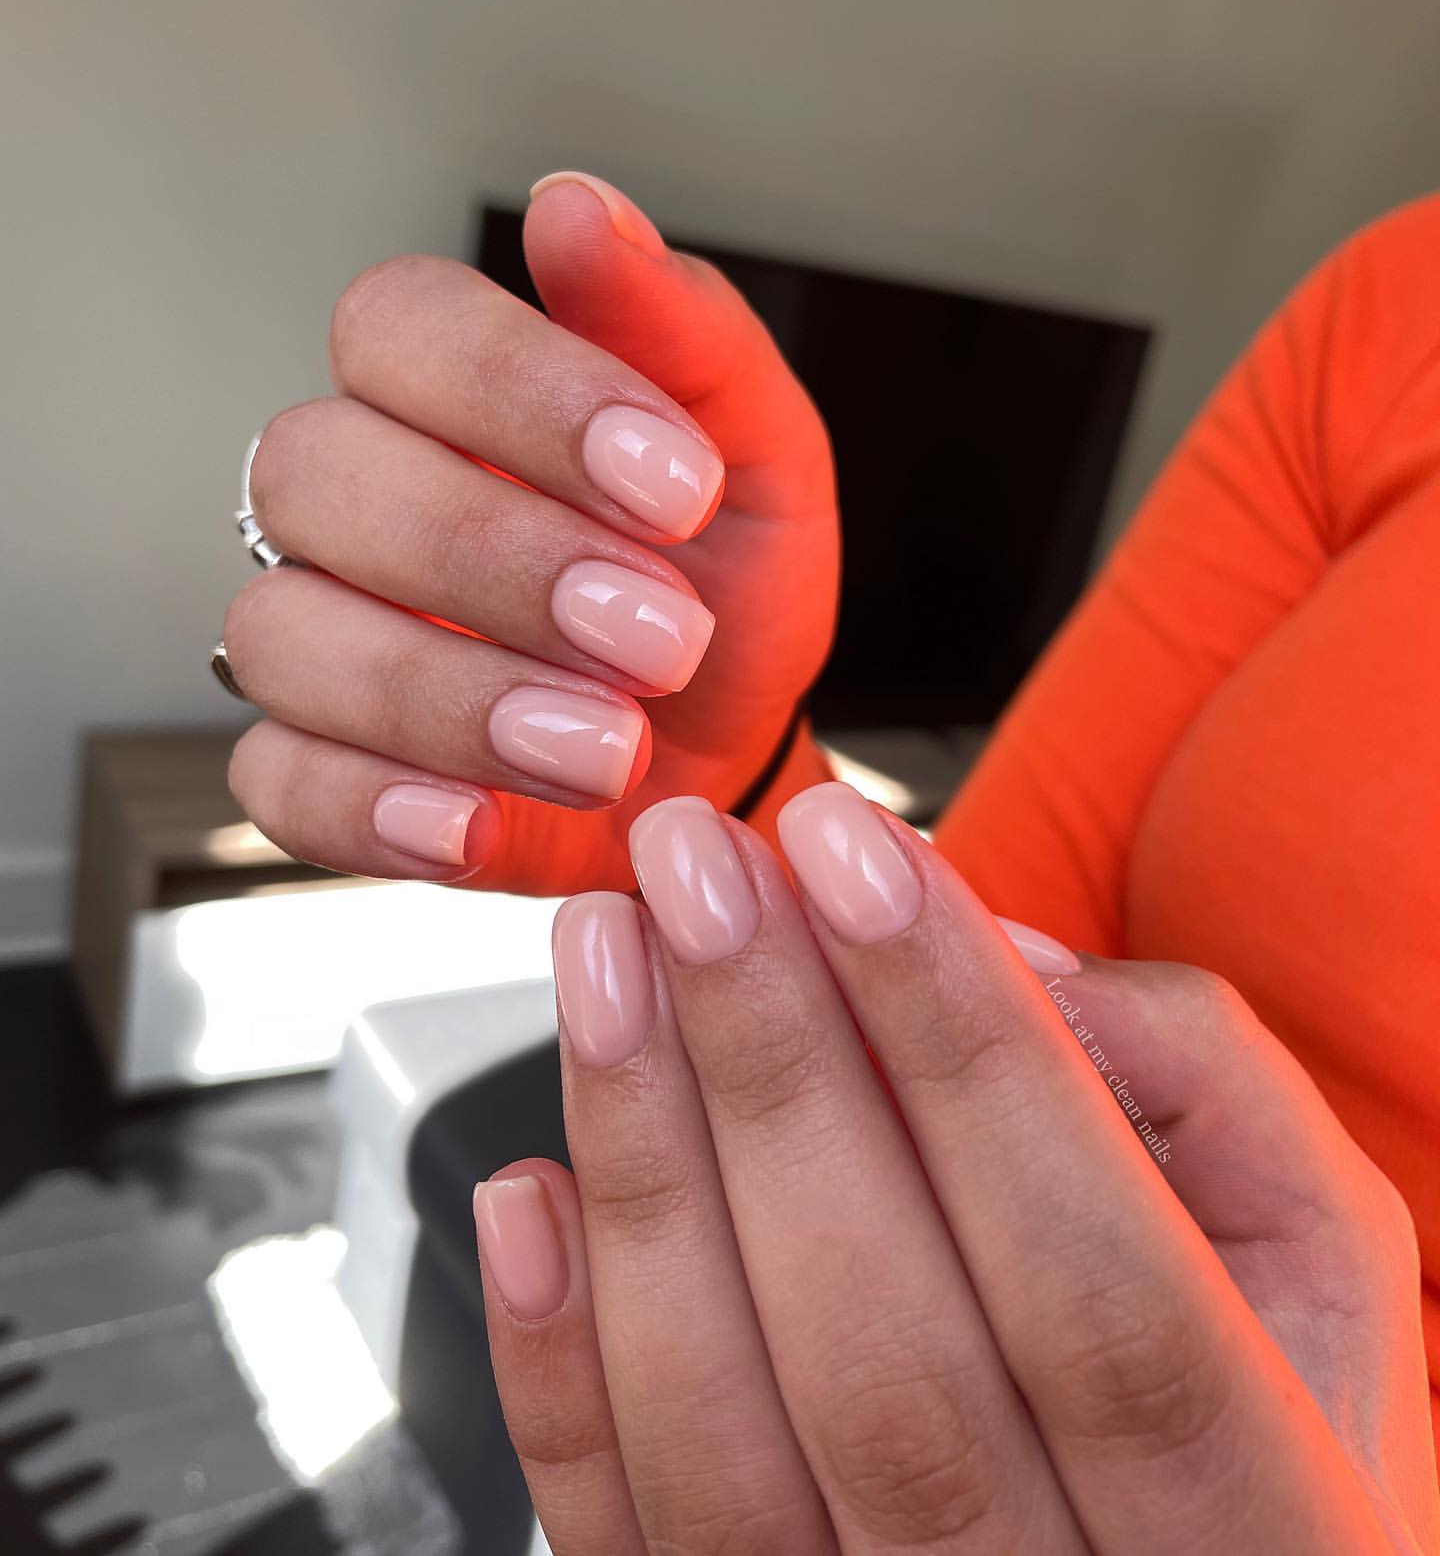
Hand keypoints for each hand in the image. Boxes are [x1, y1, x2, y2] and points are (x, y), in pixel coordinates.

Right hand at [223, 173, 836, 893]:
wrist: (731, 747)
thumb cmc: (726, 588)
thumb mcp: (758, 457)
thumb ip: (683, 335)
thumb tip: (579, 210)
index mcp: (446, 394)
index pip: (397, 324)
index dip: (519, 393)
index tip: (680, 484)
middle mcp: (358, 500)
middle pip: (320, 473)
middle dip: (496, 557)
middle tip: (658, 633)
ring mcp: (320, 636)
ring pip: (289, 633)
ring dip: (449, 694)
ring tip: (607, 745)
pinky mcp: (320, 768)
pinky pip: (277, 782)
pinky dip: (370, 808)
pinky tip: (476, 823)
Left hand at [475, 785, 1437, 1553]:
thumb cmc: (1257, 1410)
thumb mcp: (1319, 1260)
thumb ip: (1208, 1097)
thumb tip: (1017, 970)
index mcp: (1270, 1539)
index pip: (1107, 1290)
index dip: (965, 1048)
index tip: (850, 848)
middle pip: (890, 1357)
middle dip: (776, 1065)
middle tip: (695, 865)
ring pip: (728, 1445)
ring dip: (649, 1164)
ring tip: (607, 953)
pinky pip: (625, 1544)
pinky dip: (561, 1369)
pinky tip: (536, 1190)